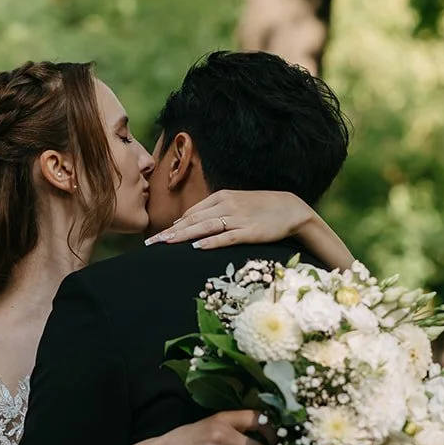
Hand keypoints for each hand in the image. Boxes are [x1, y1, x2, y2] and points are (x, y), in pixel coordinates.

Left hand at [144, 190, 313, 249]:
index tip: (157, 236)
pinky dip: (211, 242)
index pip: (192, 212)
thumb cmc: (261, 208)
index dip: (174, 225)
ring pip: (205, 227)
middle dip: (171, 232)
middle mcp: (227, 206)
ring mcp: (238, 219)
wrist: (291, 208)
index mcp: (222, 197)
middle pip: (193, 220)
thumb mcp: (236, 203)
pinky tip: (197, 247)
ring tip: (166, 243)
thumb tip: (188, 223)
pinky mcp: (250, 232)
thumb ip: (213, 211)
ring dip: (183, 236)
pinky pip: (227, 237)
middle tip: (152, 242)